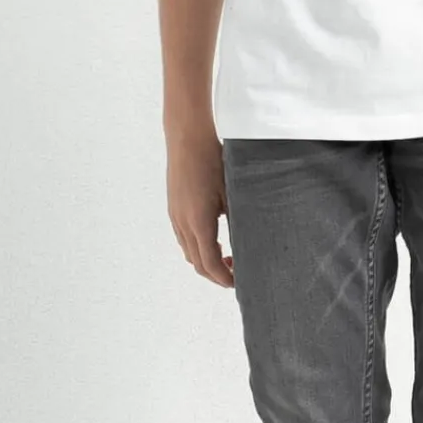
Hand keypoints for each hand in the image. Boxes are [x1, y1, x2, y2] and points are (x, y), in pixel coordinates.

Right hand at [166, 125, 234, 287]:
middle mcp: (183, 223)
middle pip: (197, 263)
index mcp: (198, 222)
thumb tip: (249, 242)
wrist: (188, 139)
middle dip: (216, 273)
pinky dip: (198, 247)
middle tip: (236, 272)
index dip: (224, 278)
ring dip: (206, 260)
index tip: (238, 282)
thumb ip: (238, 220)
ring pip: (189, 251)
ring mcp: (175, 216)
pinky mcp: (174, 209)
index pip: (210, 263)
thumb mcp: (232, 193)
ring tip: (227, 256)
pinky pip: (184, 238)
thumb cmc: (213, 162)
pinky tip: (214, 238)